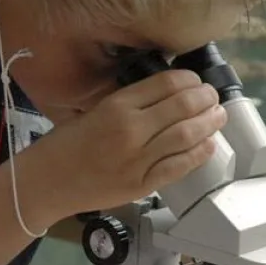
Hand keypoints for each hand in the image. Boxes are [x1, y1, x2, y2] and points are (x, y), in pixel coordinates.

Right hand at [29, 70, 227, 217]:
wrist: (46, 182)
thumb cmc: (67, 145)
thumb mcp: (94, 111)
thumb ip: (129, 103)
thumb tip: (168, 93)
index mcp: (117, 106)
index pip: (166, 84)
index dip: (189, 80)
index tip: (197, 81)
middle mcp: (130, 129)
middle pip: (182, 107)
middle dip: (205, 99)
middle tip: (213, 97)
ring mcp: (138, 159)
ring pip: (186, 135)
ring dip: (209, 123)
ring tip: (219, 116)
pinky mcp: (142, 184)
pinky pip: (178, 166)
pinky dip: (198, 154)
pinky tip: (209, 145)